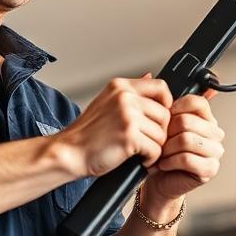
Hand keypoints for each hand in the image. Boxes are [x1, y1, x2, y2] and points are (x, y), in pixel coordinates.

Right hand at [56, 74, 172, 177]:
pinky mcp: (129, 136)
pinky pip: (156, 149)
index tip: (160, 118)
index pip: (160, 86)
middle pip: (165, 114)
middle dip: (158, 132)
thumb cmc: (87, 133)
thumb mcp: (107, 102)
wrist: (69, 152)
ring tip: (138, 151)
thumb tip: (150, 76)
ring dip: (154, 147)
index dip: (166, 104)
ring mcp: (127, 115)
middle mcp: (125, 97)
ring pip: (162, 134)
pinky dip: (150, 159)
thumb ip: (130, 92)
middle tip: (145, 142)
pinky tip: (137, 159)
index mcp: (120, 86)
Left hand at [142, 93, 224, 203]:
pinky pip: (187, 158)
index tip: (164, 120)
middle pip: (187, 121)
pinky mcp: (209, 169)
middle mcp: (214, 133)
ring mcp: (215, 152)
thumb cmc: (159, 151)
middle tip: (159, 142)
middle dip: (167, 133)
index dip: (175, 109)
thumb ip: (158, 99)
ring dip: (167, 148)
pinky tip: (164, 164)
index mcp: (206, 117)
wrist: (157, 180)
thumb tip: (150, 74)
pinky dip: (170, 161)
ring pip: (186, 139)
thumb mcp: (159, 123)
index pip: (197, 101)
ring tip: (160, 153)